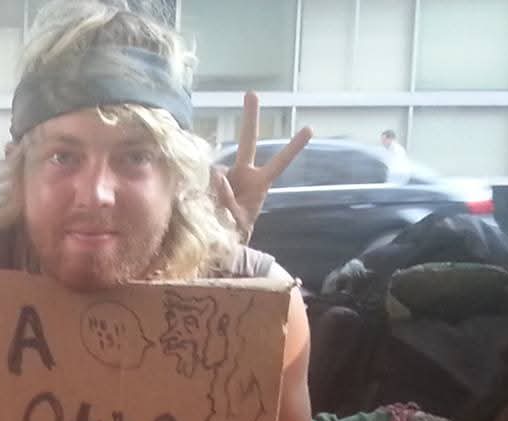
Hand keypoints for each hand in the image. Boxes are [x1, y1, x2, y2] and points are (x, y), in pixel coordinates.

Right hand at [211, 92, 311, 241]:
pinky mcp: (208, 180)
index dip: (293, 147)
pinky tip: (198, 201)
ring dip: (209, 183)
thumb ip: (228, 200)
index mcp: (259, 183)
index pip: (279, 162)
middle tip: (252, 93)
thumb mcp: (237, 221)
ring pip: (216, 168)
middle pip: (248, 141)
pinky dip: (197, 186)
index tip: (310, 129)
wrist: (219, 239)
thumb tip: (217, 174)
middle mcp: (243, 173)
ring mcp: (225, 175)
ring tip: (210, 206)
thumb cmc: (236, 231)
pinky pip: (201, 178)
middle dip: (250, 117)